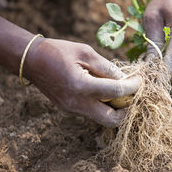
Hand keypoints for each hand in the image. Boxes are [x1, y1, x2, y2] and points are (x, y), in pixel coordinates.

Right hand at [24, 38, 139, 126]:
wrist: (30, 60)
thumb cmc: (58, 51)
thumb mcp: (85, 52)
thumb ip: (106, 67)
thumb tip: (125, 78)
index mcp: (81, 86)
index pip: (116, 92)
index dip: (132, 87)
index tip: (140, 81)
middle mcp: (77, 103)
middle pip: (111, 120)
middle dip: (127, 110)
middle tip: (132, 95)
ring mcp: (71, 109)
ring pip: (101, 118)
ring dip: (114, 108)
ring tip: (120, 92)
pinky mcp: (68, 109)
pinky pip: (91, 112)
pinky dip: (102, 105)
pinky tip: (103, 91)